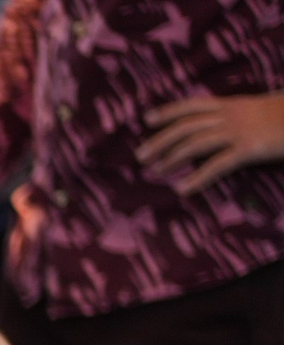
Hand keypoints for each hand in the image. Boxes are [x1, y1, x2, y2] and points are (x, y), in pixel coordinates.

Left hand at [140, 93, 283, 194]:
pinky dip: (197, 177)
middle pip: (187, 125)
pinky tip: (183, 189)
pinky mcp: (249, 149)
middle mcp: (231, 115)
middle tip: (140, 156)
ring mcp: (239, 131)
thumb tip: (212, 127)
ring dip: (172, 158)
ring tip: (156, 171)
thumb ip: (234, 116)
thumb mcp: (256, 110)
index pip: (193, 105)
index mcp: (232, 103)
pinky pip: (217, 164)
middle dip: (161, 140)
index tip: (147, 119)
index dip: (169, 111)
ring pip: (196, 143)